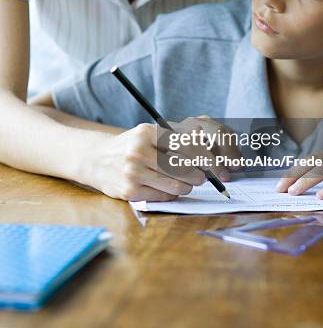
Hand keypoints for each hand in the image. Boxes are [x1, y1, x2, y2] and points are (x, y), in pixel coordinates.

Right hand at [84, 116, 239, 200]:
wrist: (97, 159)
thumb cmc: (133, 146)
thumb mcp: (150, 135)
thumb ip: (177, 140)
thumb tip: (211, 156)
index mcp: (147, 132)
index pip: (188, 145)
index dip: (209, 158)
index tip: (220, 167)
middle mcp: (139, 151)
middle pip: (185, 167)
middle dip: (200, 174)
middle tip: (203, 177)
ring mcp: (133, 172)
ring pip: (177, 184)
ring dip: (187, 186)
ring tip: (185, 182)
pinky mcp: (129, 191)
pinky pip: (164, 196)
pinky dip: (171, 194)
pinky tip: (166, 187)